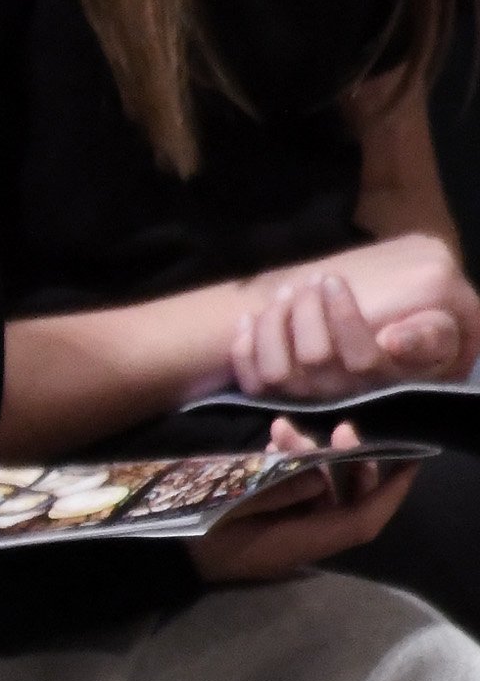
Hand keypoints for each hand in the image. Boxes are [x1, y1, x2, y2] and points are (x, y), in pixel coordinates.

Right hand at [191, 420, 417, 581]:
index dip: (391, 492)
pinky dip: (292, 468)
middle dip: (353, 464)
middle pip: (347, 504)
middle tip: (342, 428)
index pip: (363, 520)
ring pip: (321, 493)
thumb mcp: (235, 506)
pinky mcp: (269, 525)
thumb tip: (316, 473)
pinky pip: (296, 494)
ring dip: (314, 459)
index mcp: (302, 543)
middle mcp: (303, 541)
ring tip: (284, 429)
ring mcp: (286, 533)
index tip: (411, 460)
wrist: (161, 556)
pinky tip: (272, 442)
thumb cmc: (196, 533)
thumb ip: (281, 490)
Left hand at [229, 237, 476, 402]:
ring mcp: (308, 399)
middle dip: (306, 312)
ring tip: (285, 292)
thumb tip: (393, 340)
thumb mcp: (436, 333)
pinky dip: (244, 349)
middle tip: (309, 280)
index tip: (333, 280)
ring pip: (279, 371)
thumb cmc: (410, 334)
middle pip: (316, 359)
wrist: (384, 348)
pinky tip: (249, 318)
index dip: (345, 317)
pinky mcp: (278, 398)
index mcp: (384, 379)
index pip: (363, 358)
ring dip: (274, 325)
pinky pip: (252, 383)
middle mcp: (344, 395)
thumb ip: (429, 336)